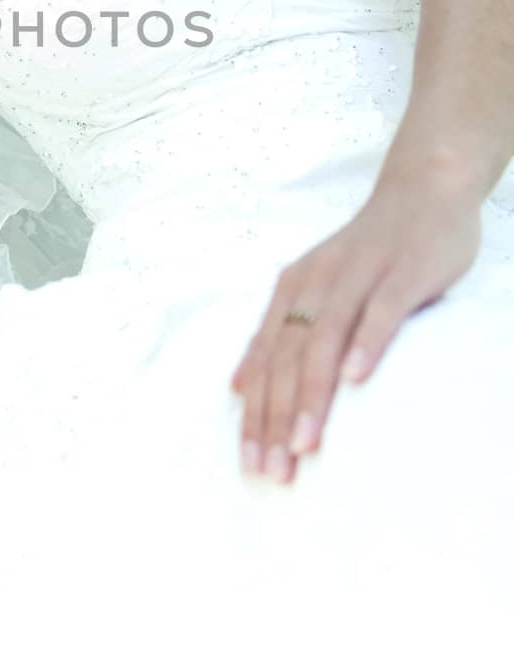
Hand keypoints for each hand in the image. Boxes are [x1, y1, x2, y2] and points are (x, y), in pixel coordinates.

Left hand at [229, 184, 482, 485]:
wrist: (422, 188)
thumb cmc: (370, 252)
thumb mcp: (314, 288)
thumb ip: (279, 334)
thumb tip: (237, 385)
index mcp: (292, 289)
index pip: (265, 361)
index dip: (256, 415)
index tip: (252, 465)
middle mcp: (316, 282)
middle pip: (287, 357)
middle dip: (276, 418)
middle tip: (274, 472)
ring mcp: (359, 275)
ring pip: (325, 339)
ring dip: (312, 394)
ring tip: (304, 444)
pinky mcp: (402, 271)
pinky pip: (380, 311)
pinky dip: (365, 343)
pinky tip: (355, 380)